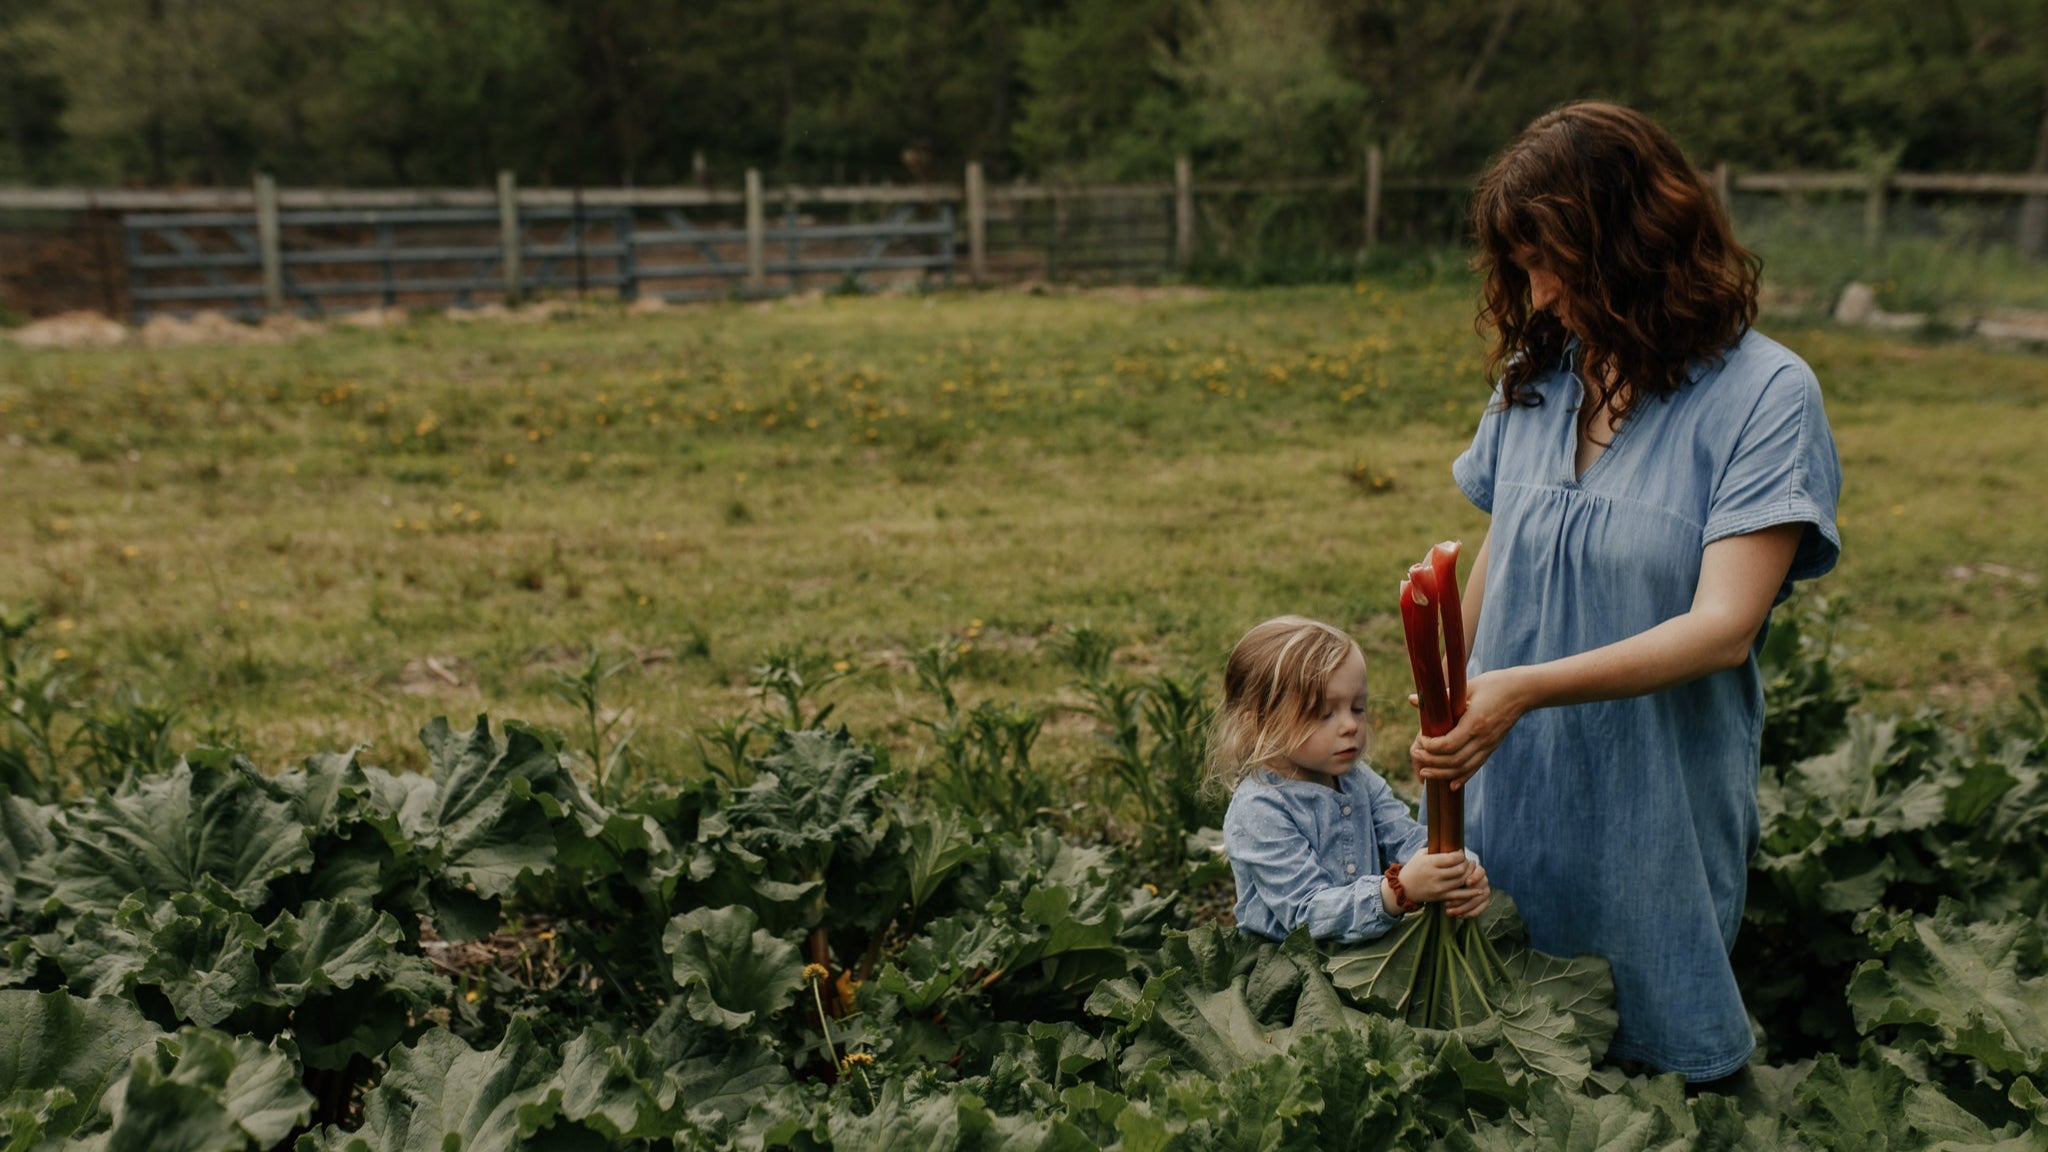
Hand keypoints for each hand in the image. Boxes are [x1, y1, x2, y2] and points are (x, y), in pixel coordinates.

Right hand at [1392, 852, 1489, 917]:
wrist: (1404, 888)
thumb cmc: (1414, 868)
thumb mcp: (1421, 854)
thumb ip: (1436, 850)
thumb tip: (1453, 845)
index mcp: (1430, 862)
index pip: (1453, 858)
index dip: (1461, 855)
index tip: (1461, 854)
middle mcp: (1435, 875)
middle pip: (1460, 870)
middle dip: (1466, 865)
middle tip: (1466, 863)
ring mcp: (1438, 887)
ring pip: (1461, 881)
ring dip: (1468, 876)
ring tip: (1469, 872)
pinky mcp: (1441, 897)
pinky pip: (1459, 896)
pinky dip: (1471, 893)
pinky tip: (1479, 891)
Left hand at [1410, 668, 1530, 789]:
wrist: (1523, 691)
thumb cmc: (1494, 684)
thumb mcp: (1468, 686)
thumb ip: (1441, 695)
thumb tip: (1412, 700)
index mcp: (1475, 722)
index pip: (1449, 744)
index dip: (1431, 746)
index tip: (1421, 739)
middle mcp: (1483, 738)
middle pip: (1454, 760)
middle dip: (1431, 761)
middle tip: (1416, 755)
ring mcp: (1489, 745)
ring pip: (1464, 768)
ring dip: (1442, 773)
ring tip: (1424, 772)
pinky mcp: (1492, 748)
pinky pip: (1476, 767)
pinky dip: (1462, 777)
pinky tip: (1451, 785)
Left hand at [1442, 858, 1489, 919]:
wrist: (1449, 882)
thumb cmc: (1444, 871)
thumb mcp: (1445, 865)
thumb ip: (1449, 861)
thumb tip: (1450, 855)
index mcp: (1476, 869)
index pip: (1480, 871)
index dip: (1475, 877)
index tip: (1467, 882)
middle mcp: (1483, 880)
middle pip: (1479, 889)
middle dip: (1465, 897)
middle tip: (1449, 902)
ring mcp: (1485, 891)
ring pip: (1478, 901)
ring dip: (1464, 907)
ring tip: (1449, 911)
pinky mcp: (1484, 902)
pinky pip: (1480, 909)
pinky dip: (1470, 914)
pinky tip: (1459, 916)